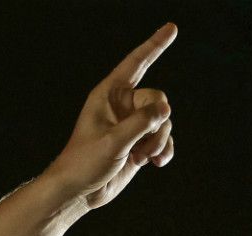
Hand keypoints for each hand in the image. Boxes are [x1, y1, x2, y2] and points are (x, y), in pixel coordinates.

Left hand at [46, 23, 177, 209]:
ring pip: (163, 122)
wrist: (79, 191)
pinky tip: (156, 163)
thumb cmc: (85, 162)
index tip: (172, 28)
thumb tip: (166, 109)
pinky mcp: (139, 143)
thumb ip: (141, 123)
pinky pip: (163, 138)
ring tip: (141, 158)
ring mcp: (132, 124)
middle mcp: (122, 105)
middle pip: (157, 100)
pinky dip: (163, 150)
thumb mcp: (114, 141)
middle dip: (157, 123)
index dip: (155, 45)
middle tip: (142, 145)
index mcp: (109, 94)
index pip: (136, 63)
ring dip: (158, 141)